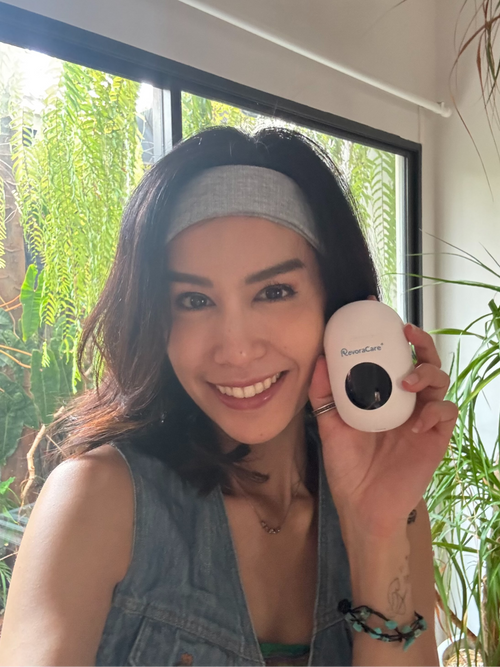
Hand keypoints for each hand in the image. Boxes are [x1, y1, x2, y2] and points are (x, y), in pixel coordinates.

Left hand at [308, 321, 457, 538]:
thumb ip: (324, 393)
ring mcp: (423, 418)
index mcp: (383, 395)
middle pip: (424, 361)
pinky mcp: (436, 438)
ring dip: (427, 373)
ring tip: (408, 380)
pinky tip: (415, 422)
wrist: (362, 505)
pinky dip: (434, 411)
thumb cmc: (347, 466)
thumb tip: (318, 357)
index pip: (393, 357)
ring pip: (441, 381)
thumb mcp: (330, 425)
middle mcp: (406, 402)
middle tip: (406, 333)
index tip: (378, 311)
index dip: (392, 335)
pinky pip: (445, 414)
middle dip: (421, 342)